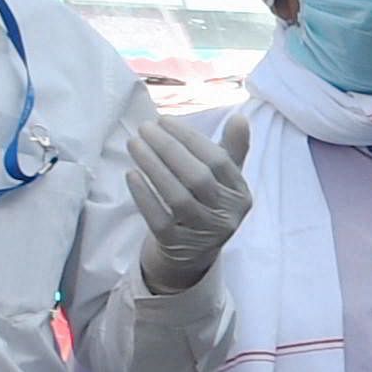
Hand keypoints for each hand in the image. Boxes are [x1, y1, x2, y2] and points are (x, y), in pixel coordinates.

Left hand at [125, 106, 252, 297]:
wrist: (193, 253)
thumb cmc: (207, 205)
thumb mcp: (225, 181)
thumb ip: (231, 151)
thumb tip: (240, 118)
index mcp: (240, 195)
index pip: (219, 162)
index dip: (191, 139)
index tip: (165, 120)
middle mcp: (226, 216)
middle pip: (198, 178)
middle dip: (168, 148)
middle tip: (145, 128)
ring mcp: (201, 233)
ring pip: (177, 197)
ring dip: (153, 167)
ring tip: (134, 144)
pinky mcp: (176, 244)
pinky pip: (159, 218)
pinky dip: (144, 195)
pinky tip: (131, 174)